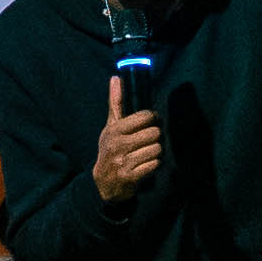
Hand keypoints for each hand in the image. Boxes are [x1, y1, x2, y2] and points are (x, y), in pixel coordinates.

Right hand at [90, 73, 161, 207]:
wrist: (104, 183)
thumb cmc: (110, 149)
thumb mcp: (111, 126)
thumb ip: (116, 102)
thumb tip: (115, 78)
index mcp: (114, 130)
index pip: (145, 117)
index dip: (153, 118)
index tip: (152, 122)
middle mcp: (118, 145)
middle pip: (154, 133)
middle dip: (156, 137)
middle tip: (150, 140)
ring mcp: (123, 162)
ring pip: (156, 149)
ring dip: (156, 152)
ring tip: (147, 153)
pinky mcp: (130, 177)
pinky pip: (154, 165)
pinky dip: (154, 165)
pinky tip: (146, 164)